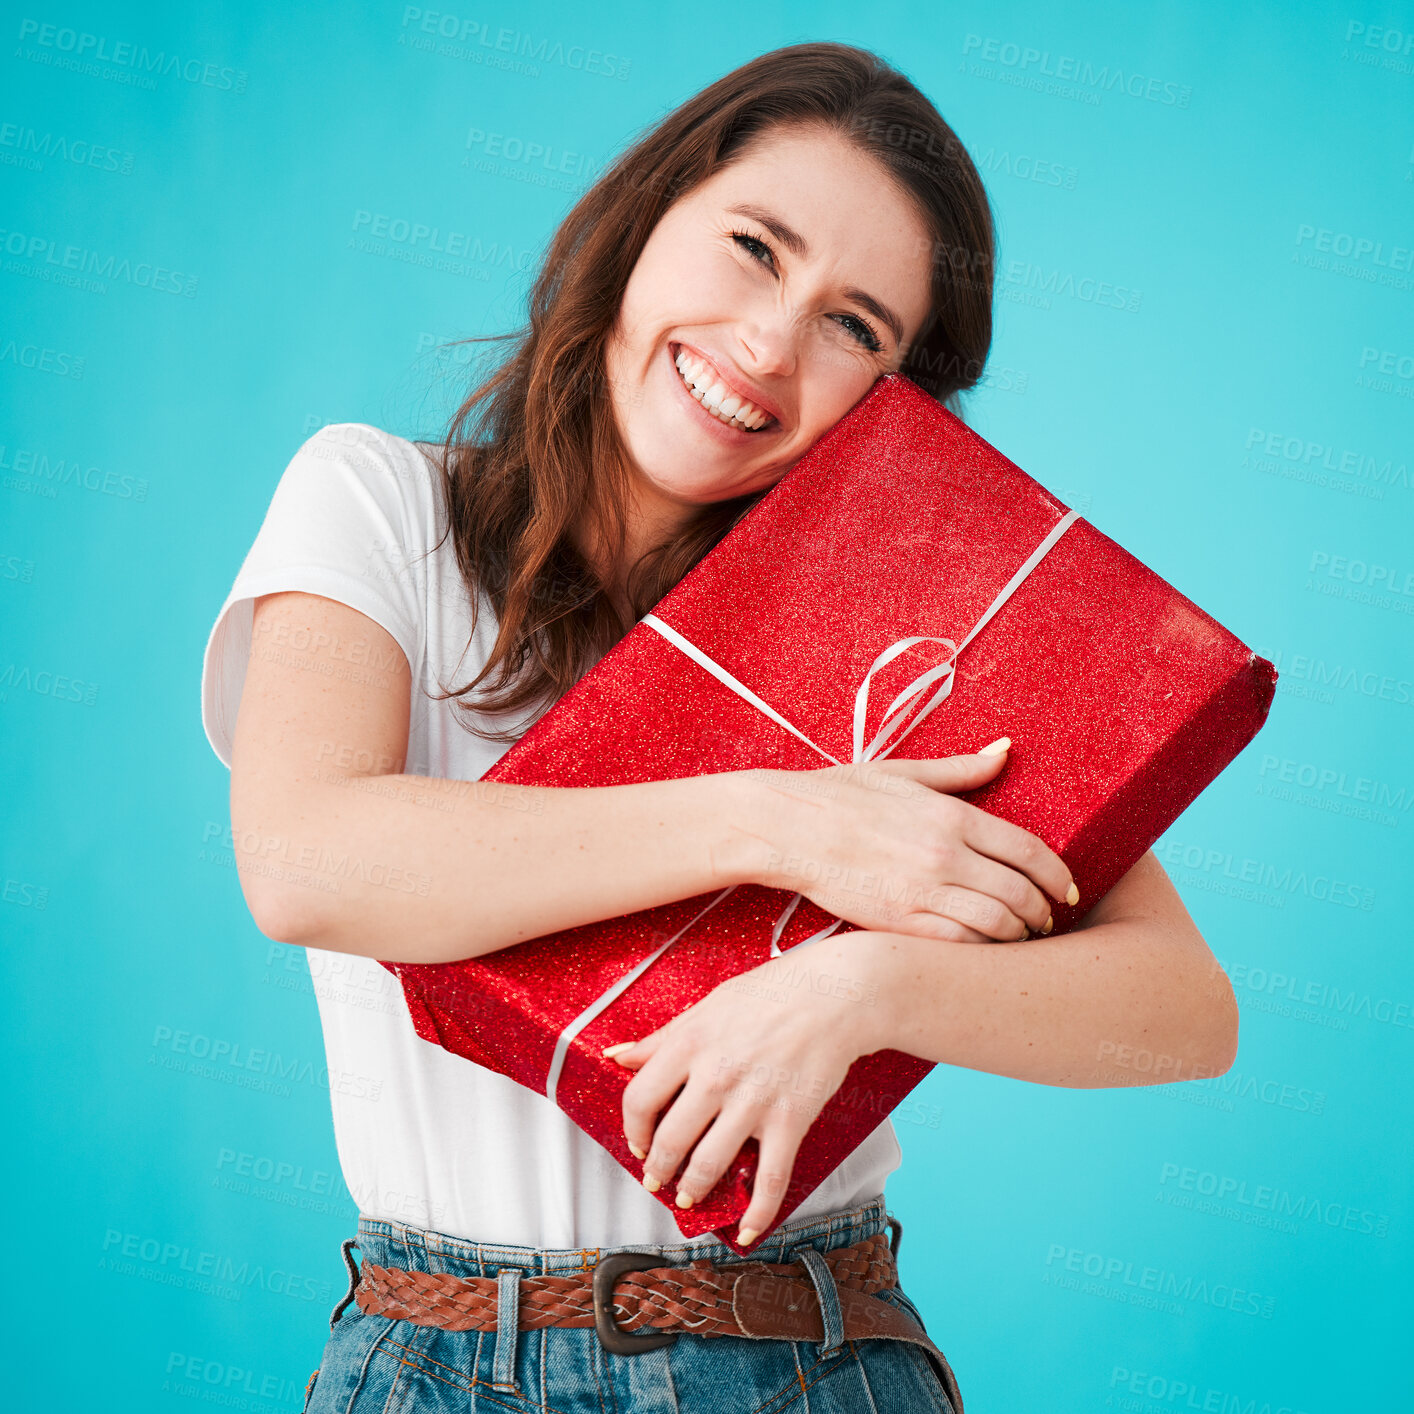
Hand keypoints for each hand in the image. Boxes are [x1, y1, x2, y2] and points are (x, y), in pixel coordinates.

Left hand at [604, 933, 883, 1245]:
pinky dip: (757, 1213)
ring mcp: (753, 1101)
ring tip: (689, 1196)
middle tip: (657, 1179)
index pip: (639, 1099)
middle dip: (658, 1170)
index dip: (632, 1128)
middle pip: (669, 1140)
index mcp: (690, 1043)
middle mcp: (715, 1075)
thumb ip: (661, 1038)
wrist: (833, 996)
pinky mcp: (789, 1120)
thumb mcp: (706, 1006)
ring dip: (693, 1190)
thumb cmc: (769, 994)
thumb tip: (617, 1056)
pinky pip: (769, 1179)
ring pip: (708, 1165)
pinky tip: (747, 1229)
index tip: (638, 1140)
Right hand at [748, 740, 1077, 943]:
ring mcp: (923, 892)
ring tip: (1021, 935)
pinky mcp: (899, 921)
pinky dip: (982, 950)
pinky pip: (959, 944)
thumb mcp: (904, 772)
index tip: (1067, 888)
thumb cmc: (842, 795)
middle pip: (1020, 893)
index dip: (1057, 874)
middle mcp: (945, 855)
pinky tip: (984, 947)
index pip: (1028, 850)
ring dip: (1018, 934)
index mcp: (951, 815)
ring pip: (996, 924)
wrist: (788, 827)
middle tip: (1047, 917)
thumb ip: (961, 769)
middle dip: (1043, 911)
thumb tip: (1005, 750)